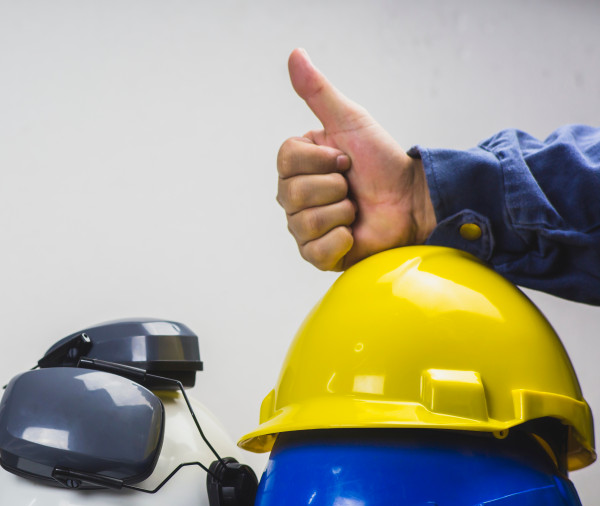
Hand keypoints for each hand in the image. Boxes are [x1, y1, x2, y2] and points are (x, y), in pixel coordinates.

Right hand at [276, 48, 435, 270]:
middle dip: (334, 186)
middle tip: (353, 186)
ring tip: (356, 209)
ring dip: (341, 212)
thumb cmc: (383, 162)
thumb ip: (318, 92)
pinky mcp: (320, 256)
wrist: (413, 201)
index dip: (320, 159)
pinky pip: (315, 251)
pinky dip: (340, 241)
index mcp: (298, 166)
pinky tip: (354, 234)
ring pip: (305, 222)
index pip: (286, 160)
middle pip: (292, 193)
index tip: (345, 158)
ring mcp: (305, 228)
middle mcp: (295, 198)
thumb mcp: (351, 121)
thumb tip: (295, 54)